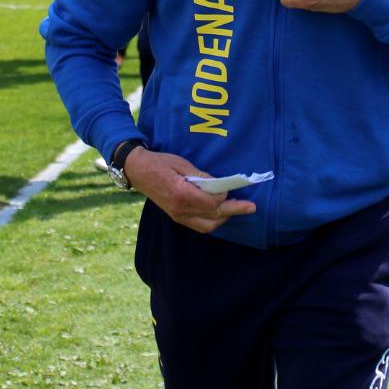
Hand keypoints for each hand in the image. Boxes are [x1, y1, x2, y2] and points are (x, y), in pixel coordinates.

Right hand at [125, 148, 256, 234]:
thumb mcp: (181, 163)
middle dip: (234, 211)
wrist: (138, 171)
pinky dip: (212, 221)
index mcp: (181, 194)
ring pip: (208, 226)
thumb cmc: (160, 163)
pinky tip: (219, 212)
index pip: (211, 202)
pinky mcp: (177, 217)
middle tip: (251, 207)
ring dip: (223, 218)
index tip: (229, 187)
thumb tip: (218, 184)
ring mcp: (178, 216)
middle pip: (213, 216)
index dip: (224, 196)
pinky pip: (199, 225)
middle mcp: (180, 209)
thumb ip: (200, 176)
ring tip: (235, 208)